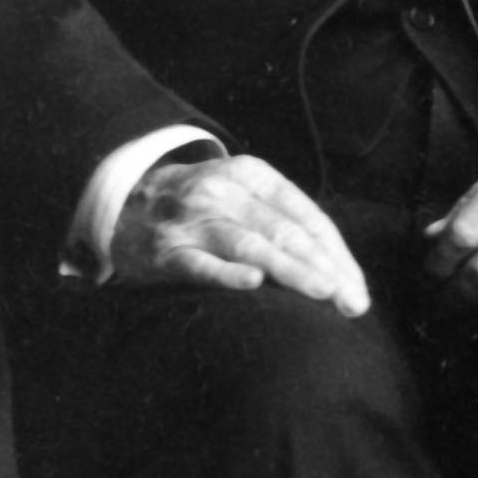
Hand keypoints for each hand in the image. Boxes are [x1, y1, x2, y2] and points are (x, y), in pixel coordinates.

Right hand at [111, 152, 370, 314]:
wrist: (120, 200)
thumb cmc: (199, 204)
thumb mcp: (240, 192)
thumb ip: (282, 218)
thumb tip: (337, 266)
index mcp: (252, 175)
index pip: (307, 216)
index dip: (337, 253)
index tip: (357, 288)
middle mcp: (224, 192)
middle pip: (286, 231)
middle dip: (325, 268)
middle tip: (353, 302)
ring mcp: (193, 221)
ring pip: (251, 244)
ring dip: (291, 270)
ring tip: (323, 291)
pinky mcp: (166, 251)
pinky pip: (200, 263)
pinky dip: (227, 273)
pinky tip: (254, 283)